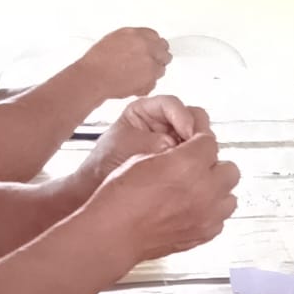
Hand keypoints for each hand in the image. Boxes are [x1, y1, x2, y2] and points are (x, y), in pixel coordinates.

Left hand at [76, 95, 211, 189]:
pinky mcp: (177, 159)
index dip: (183, 117)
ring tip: (191, 163)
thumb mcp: (131, 145)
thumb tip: (180, 144)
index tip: (188, 133)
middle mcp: (162, 122)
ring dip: (197, 148)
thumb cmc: (105, 163)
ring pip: (196, 137)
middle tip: (196, 150)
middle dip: (195, 133)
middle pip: (192, 117)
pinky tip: (191, 171)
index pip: (172, 104)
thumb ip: (156, 142)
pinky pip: (193, 156)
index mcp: (145, 110)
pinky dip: (194, 162)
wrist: (96, 189)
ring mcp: (172, 140)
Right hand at [78, 27, 171, 100]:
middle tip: (149, 63)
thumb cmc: (98, 61)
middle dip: (158, 56)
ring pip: (162, 66)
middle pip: (163, 49)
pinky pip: (156, 80)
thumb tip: (141, 44)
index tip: (153, 49)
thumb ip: (132, 40)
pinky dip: (148, 83)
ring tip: (137, 75)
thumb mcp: (114, 39)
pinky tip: (135, 83)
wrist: (94, 77)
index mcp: (136, 34)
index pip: (155, 37)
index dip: (154, 45)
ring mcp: (149, 61)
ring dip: (153, 71)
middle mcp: (145, 45)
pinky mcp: (150, 77)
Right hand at [85, 131, 238, 264]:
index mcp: (188, 164)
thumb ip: (172, 154)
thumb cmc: (120, 198)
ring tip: (199, 192)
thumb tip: (180, 154)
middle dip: (215, 167)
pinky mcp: (203, 234)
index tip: (194, 146)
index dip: (200, 143)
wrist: (114, 233)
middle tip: (198, 169)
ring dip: (218, 192)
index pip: (210, 142)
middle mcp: (204, 189)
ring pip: (230, 197)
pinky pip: (220, 220)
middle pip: (230, 169)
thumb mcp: (142, 158)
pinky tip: (194, 211)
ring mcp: (206, 215)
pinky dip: (210, 214)